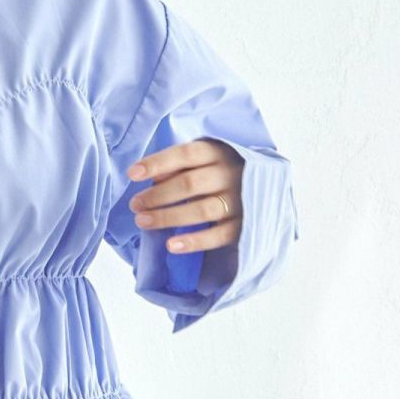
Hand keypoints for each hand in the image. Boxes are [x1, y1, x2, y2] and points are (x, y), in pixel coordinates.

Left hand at [126, 137, 242, 252]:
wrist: (268, 187)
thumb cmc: (220, 171)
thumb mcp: (204, 159)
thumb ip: (180, 165)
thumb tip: (153, 178)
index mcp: (219, 152)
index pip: (185, 154)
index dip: (157, 163)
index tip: (132, 174)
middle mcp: (231, 174)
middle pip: (189, 184)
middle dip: (157, 195)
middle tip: (134, 204)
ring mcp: (241, 200)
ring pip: (201, 210)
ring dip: (168, 217)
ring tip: (142, 221)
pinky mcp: (245, 225)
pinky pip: (218, 236)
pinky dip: (194, 242)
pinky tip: (171, 246)